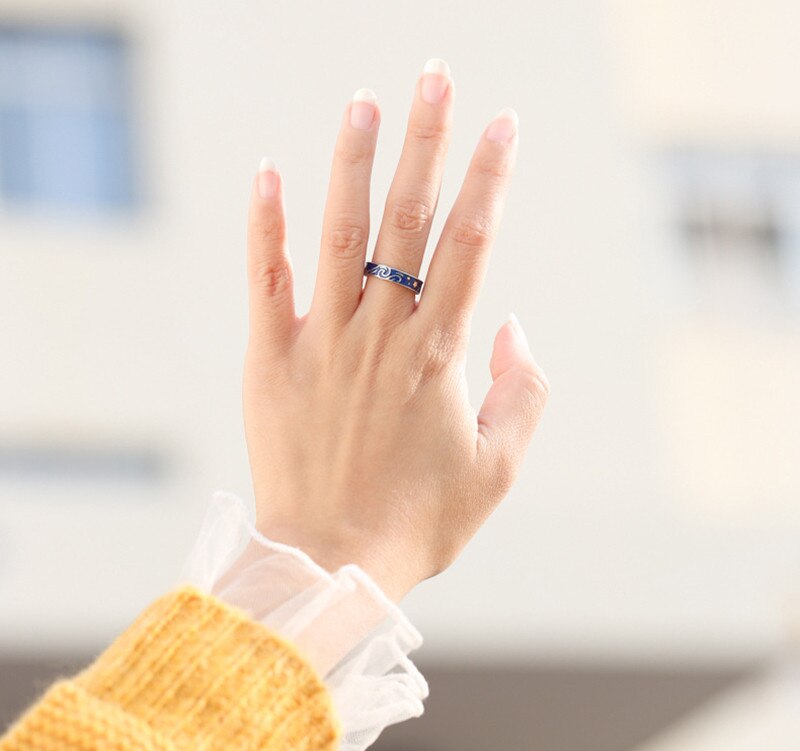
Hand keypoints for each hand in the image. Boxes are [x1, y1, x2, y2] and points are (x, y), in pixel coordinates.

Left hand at [242, 59, 547, 600]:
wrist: (330, 561)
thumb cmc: (419, 521)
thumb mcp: (498, 467)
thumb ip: (521, 391)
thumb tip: (511, 324)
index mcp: (438, 355)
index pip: (470, 244)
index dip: (488, 179)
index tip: (502, 124)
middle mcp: (380, 333)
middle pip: (408, 220)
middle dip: (427, 141)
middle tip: (437, 77)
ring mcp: (321, 341)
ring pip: (339, 233)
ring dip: (354, 162)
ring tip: (365, 101)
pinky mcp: (270, 358)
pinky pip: (265, 278)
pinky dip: (266, 224)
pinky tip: (269, 171)